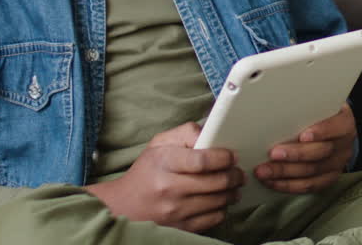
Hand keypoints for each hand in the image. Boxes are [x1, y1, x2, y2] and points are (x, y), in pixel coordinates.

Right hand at [83, 121, 242, 231]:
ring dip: (232, 192)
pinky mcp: (179, 228)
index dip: (223, 157)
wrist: (123, 205)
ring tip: (233, 185)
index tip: (232, 156)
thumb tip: (212, 132)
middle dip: (234, 175)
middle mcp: (169, 188)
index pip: (202, 160)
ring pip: (218, 202)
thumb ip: (187, 133)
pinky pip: (213, 219)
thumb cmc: (147, 171)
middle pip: (216, 182)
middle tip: (238, 171)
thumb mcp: (159, 144)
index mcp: (164, 163)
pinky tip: (219, 200)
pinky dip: (221, 209)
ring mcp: (174, 211)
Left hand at [254, 104, 355, 194]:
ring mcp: (337, 165)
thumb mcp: (321, 105)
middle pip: (321, 153)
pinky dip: (288, 185)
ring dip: (285, 173)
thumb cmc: (323, 115)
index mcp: (345, 124)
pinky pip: (308, 186)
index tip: (303, 135)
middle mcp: (343, 146)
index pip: (335, 128)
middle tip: (273, 154)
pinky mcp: (328, 179)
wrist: (336, 131)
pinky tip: (272, 181)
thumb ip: (308, 107)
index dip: (320, 132)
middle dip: (295, 155)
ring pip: (312, 173)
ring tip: (265, 171)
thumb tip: (281, 107)